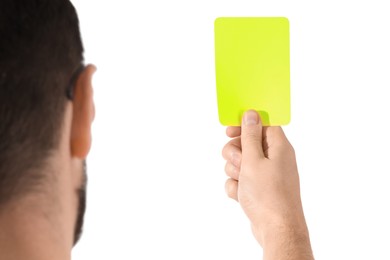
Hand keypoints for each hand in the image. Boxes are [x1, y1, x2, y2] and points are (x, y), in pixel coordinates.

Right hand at [222, 110, 313, 259]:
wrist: (275, 229)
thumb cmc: (268, 194)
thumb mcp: (254, 160)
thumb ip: (250, 136)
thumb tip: (251, 113)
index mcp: (278, 147)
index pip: (262, 124)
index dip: (245, 124)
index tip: (229, 131)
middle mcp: (274, 158)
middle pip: (247, 143)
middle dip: (235, 153)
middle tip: (239, 163)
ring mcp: (266, 175)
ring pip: (239, 162)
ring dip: (234, 171)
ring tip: (242, 182)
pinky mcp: (258, 188)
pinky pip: (240, 179)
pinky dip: (237, 186)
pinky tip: (241, 196)